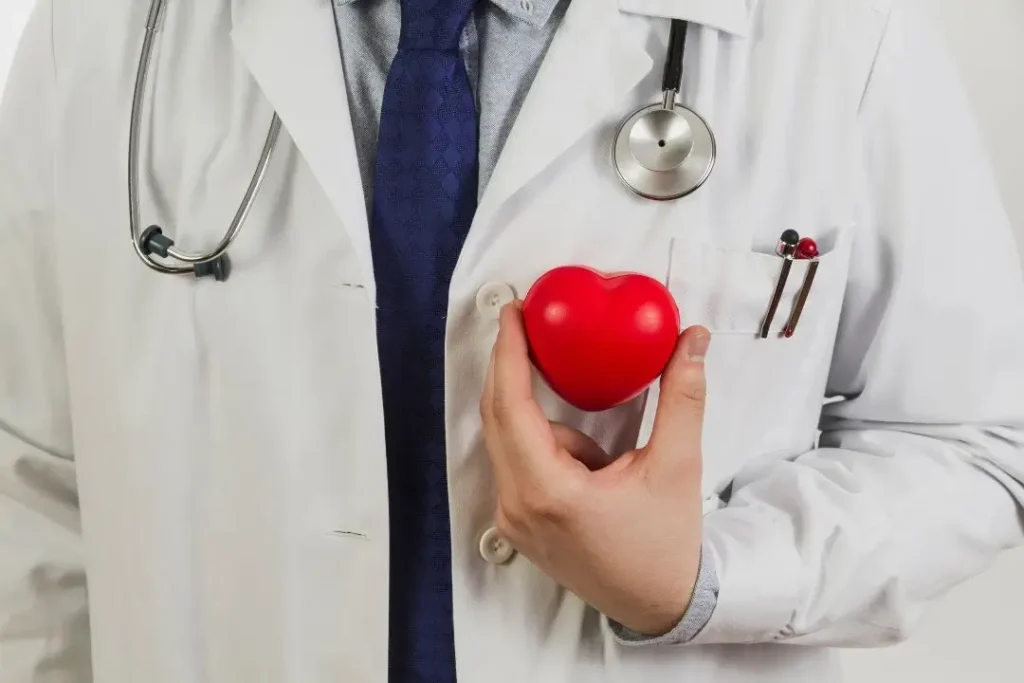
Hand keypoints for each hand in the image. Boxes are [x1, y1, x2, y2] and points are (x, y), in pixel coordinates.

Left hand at [481, 302, 709, 635]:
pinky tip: (591, 470)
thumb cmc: (664, 545)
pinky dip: (546, 446)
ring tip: (605, 459)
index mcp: (549, 491)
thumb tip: (693, 342)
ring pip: (512, 440)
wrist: (659, 604)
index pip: (512, 406)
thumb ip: (683, 397)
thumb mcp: (677, 466)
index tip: (512, 314)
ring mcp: (513, 517)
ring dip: (547, 424)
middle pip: (498, 416)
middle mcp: (518, 505)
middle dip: (512, 368)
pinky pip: (520, 463)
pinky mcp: (519, 523)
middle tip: (527, 326)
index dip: (507, 353)